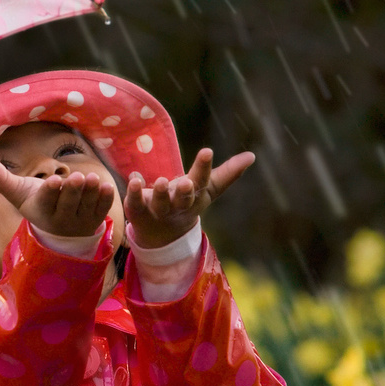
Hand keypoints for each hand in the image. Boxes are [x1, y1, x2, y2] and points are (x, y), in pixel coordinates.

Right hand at [0, 160, 114, 238]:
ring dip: (90, 193)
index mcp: (41, 211)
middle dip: (72, 190)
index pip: (46, 201)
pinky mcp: (95, 220)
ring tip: (92, 178)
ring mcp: (79, 221)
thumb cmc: (36, 202)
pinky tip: (106, 186)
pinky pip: (101, 210)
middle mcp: (60, 220)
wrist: (58, 227)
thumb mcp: (19, 193)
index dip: (50, 191)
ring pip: (86, 206)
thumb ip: (3, 180)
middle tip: (77, 176)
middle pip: (68, 205)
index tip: (53, 180)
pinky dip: (105, 200)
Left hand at [125, 148, 254, 249]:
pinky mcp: (137, 210)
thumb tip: (251, 155)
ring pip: (160, 203)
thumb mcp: (207, 189)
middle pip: (183, 198)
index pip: (202, 180)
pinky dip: (133, 193)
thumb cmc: (187, 203)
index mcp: (195, 195)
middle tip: (186, 181)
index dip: (204, 167)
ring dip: (160, 193)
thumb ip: (227, 173)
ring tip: (160, 181)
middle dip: (185, 191)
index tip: (207, 151)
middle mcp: (177, 204)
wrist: (161, 234)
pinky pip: (134, 203)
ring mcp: (157, 209)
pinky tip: (133, 180)